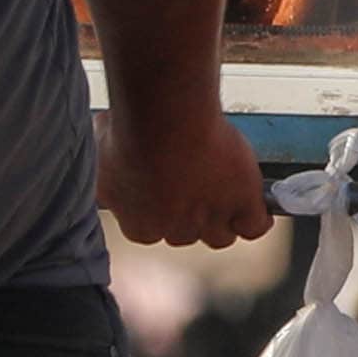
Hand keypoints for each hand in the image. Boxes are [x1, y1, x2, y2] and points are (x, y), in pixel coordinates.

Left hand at [111, 104, 275, 253]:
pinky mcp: (242, 206)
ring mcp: (210, 222)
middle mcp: (174, 231)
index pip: (153, 230)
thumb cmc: (131, 132)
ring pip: (220, 235)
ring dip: (222, 217)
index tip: (165, 188)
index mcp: (139, 225)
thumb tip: (105, 161)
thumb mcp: (102, 151)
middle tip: (193, 178)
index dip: (161, 207)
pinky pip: (254, 225)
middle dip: (191, 211)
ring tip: (222, 187)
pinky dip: (256, 216)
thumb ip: (106, 167)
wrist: (166, 120)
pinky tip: (250, 199)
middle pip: (187, 234)